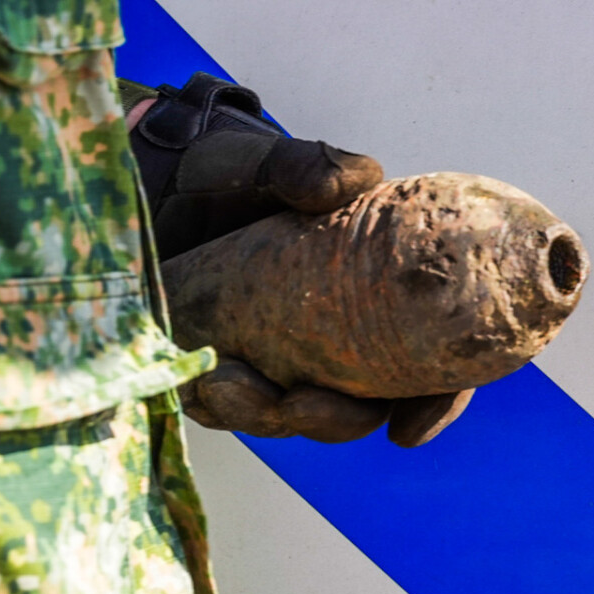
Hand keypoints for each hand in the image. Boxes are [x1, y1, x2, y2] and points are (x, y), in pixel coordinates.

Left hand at [127, 73, 470, 446]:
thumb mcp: (266, 162)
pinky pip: (227, 408)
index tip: (407, 431)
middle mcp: (335, 336)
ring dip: (264, 416)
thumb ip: (308, 165)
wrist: (157, 180)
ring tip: (224, 386)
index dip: (436, 401)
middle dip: (332, 421)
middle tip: (295, 403)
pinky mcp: (221, 365)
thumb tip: (360, 177)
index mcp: (374, 291)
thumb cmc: (228, 172)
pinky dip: (216, 407)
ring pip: (290, 416)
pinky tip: (199, 388)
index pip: (431, 358)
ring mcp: (277, 357)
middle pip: (359, 409)